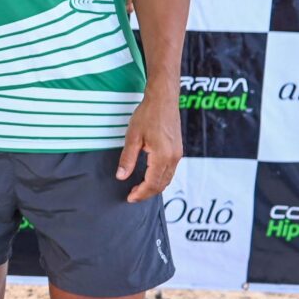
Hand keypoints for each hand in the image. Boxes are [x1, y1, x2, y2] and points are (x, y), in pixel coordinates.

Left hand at [116, 87, 181, 202]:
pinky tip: (149, 177)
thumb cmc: (147, 114)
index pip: (152, 183)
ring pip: (167, 179)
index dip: (140, 193)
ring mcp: (177, 154)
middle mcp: (173, 158)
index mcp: (162, 156)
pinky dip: (160, 178)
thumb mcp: (132, 137)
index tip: (130, 198)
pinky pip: (170, 171)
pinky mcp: (177, 150)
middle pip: (162, 184)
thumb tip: (121, 176)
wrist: (163, 99)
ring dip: (154, 187)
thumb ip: (127, 159)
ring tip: (139, 189)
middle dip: (147, 193)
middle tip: (132, 196)